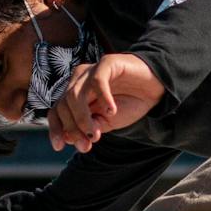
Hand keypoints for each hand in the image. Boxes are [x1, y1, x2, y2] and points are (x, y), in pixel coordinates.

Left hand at [48, 53, 164, 153]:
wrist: (154, 89)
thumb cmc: (129, 104)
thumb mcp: (106, 123)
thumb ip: (89, 129)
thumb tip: (71, 139)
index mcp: (75, 95)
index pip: (57, 111)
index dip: (56, 129)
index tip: (59, 147)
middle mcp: (79, 81)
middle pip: (63, 105)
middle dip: (72, 128)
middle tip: (87, 144)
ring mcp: (91, 71)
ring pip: (75, 95)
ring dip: (83, 118)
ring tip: (97, 134)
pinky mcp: (107, 63)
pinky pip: (98, 80)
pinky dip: (102, 98)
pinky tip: (111, 111)